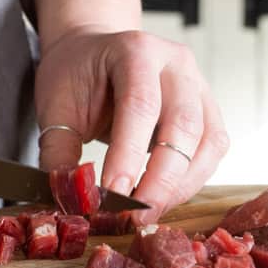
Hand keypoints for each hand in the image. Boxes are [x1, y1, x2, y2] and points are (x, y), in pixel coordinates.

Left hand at [35, 27, 228, 224]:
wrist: (93, 52)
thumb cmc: (75, 74)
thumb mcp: (55, 107)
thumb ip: (58, 152)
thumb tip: (68, 198)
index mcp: (135, 50)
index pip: (139, 105)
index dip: (128, 155)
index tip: (111, 195)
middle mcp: (176, 64)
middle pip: (184, 126)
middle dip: (161, 180)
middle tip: (135, 216)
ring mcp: (199, 85)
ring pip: (208, 143)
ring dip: (180, 186)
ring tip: (146, 214)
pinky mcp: (208, 111)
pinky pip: (212, 150)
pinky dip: (190, 180)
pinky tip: (162, 198)